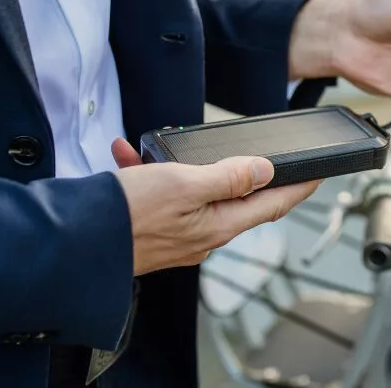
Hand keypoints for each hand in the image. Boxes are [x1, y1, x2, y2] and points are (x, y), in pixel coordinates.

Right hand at [110, 138, 318, 275]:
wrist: (72, 243)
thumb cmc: (126, 217)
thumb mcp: (184, 183)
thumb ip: (227, 177)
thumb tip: (264, 170)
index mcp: (218, 225)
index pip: (272, 204)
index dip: (298, 187)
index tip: (317, 175)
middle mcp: (203, 234)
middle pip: (239, 199)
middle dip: (243, 173)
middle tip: (255, 153)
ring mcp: (179, 235)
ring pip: (196, 191)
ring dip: (186, 166)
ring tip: (162, 147)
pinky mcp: (153, 229)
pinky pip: (162, 195)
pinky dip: (152, 172)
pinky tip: (131, 156)